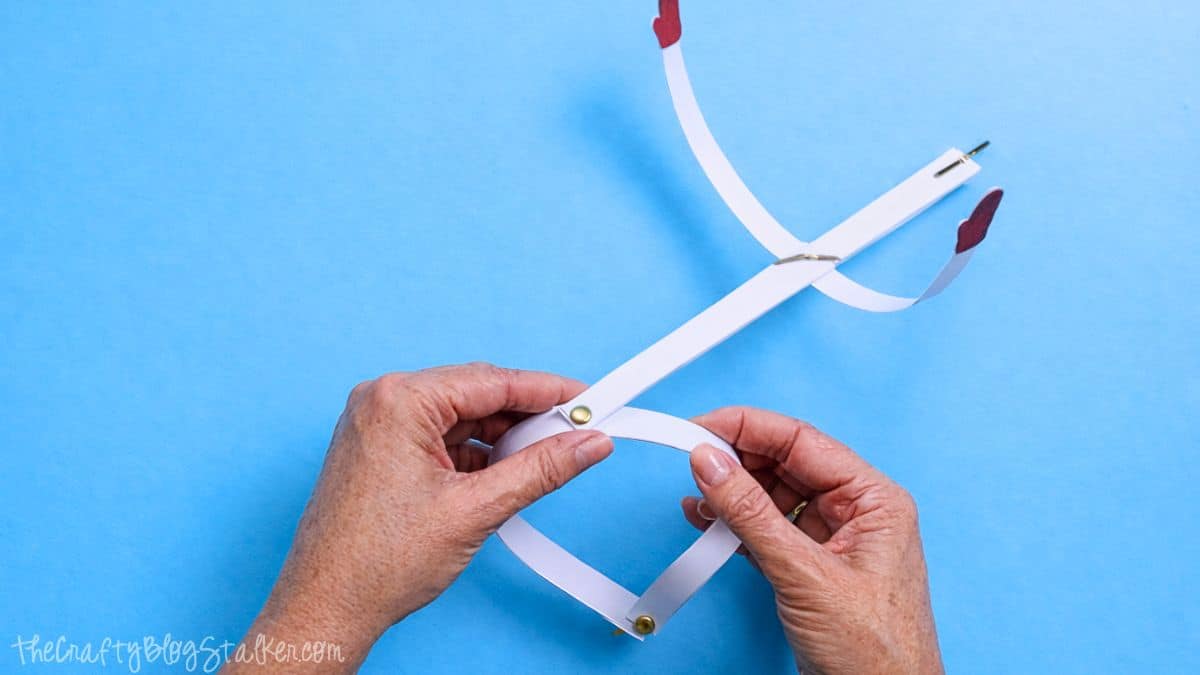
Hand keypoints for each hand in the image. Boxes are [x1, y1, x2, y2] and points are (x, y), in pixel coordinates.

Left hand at [225, 363, 613, 672]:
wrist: (326, 609)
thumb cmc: (377, 564)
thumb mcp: (477, 510)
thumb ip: (541, 470)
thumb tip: (588, 444)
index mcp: (398, 401)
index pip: (491, 380)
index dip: (547, 391)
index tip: (587, 399)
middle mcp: (381, 402)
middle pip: (476, 395)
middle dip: (526, 418)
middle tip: (576, 435)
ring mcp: (376, 426)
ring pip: (460, 418)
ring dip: (501, 439)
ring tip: (542, 464)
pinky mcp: (379, 451)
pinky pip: (439, 438)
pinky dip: (475, 455)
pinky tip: (503, 476)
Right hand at [681, 407, 942, 674]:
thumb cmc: (876, 654)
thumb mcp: (804, 575)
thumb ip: (751, 514)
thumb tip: (711, 463)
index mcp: (874, 499)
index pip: (802, 441)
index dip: (748, 428)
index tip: (701, 427)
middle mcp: (856, 512)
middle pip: (785, 464)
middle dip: (736, 461)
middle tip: (690, 460)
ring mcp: (833, 540)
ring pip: (772, 496)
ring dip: (731, 495)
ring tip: (696, 498)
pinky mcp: (811, 568)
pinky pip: (767, 530)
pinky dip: (734, 525)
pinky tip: (707, 522)